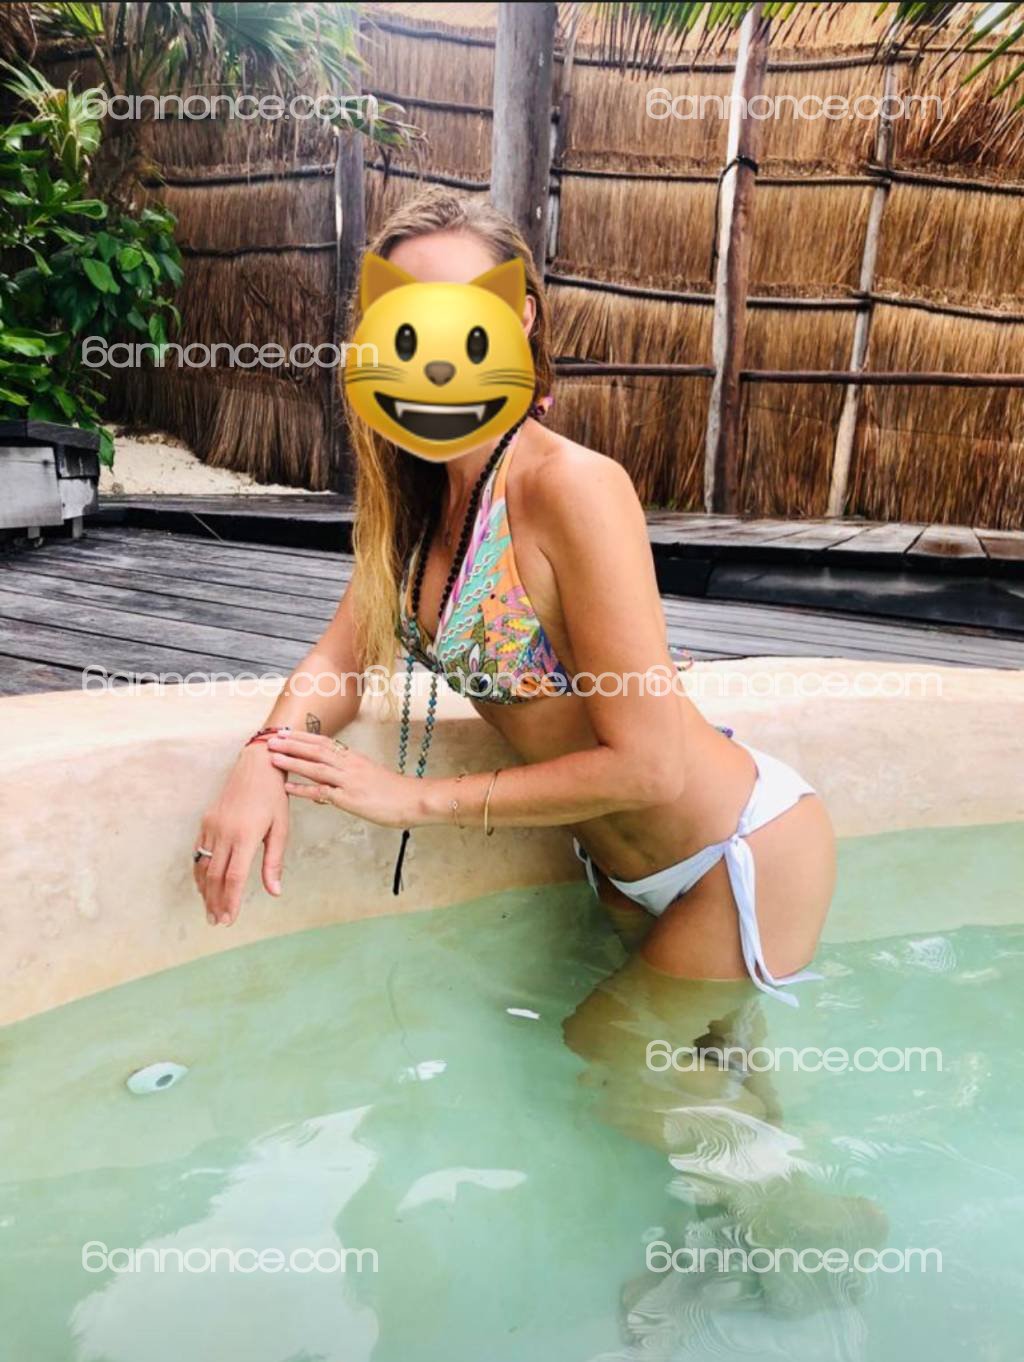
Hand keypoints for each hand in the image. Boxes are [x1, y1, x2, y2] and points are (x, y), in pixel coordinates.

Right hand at [193, 743, 288, 926]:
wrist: (256, 766)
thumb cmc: (273, 797)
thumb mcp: (281, 828)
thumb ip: (274, 861)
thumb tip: (274, 892)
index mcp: (244, 835)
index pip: (233, 877)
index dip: (230, 900)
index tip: (230, 919)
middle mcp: (223, 832)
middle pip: (215, 876)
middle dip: (215, 901)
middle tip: (217, 921)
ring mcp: (211, 826)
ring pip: (203, 866)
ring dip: (205, 891)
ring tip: (210, 910)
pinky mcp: (206, 821)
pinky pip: (198, 852)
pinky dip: (200, 872)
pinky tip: (204, 885)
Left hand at [266, 732, 419, 828]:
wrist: (414, 800)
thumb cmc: (394, 792)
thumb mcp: (370, 777)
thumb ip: (350, 777)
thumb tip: (330, 784)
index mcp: (354, 759)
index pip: (324, 742)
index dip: (303, 737)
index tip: (286, 733)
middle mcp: (349, 765)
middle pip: (316, 750)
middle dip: (292, 744)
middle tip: (270, 739)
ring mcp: (349, 781)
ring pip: (316, 767)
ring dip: (293, 761)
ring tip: (273, 757)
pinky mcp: (350, 798)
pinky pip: (322, 792)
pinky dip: (303, 789)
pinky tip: (287, 788)